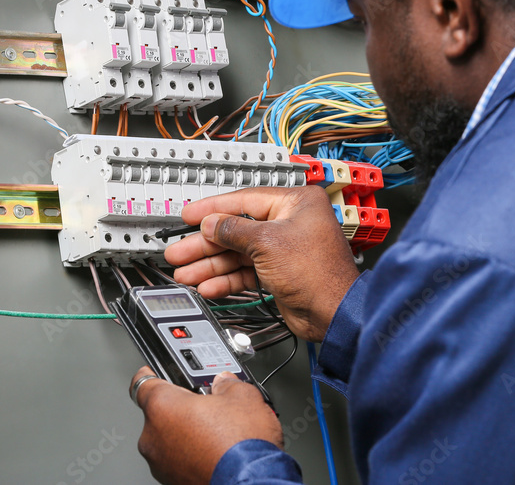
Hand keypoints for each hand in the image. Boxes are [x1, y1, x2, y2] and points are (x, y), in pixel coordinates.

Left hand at [131, 367, 281, 484]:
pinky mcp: (172, 482)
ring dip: (186, 435)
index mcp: (162, 406)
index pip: (143, 382)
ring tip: (216, 435)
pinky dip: (191, 456)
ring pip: (169, 439)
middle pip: (160, 413)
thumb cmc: (241, 447)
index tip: (156, 373)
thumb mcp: (243, 396)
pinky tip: (214, 453)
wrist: (253, 482)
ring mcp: (161, 463)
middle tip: (207, 409)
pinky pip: (178, 461)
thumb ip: (227, 383)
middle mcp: (153, 436)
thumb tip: (225, 383)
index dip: (153, 374)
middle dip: (182, 409)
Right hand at [165, 186, 358, 341]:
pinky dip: (225, 279)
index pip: (244, 200)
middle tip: (180, 250)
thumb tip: (211, 223)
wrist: (334, 314)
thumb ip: (233, 231)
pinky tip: (206, 285)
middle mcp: (289, 223)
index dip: (212, 208)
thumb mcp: (267, 243)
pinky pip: (244, 272)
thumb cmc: (318, 273)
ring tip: (185, 272)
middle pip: (236, 230)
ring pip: (237, 254)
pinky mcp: (278, 273)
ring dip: (210, 265)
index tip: (189, 215)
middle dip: (205, 244)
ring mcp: (282, 249)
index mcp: (295, 203)